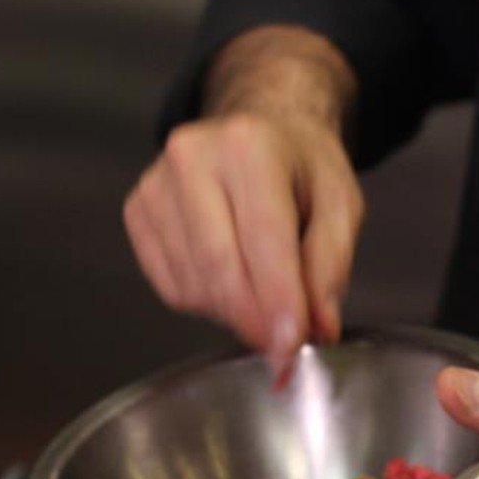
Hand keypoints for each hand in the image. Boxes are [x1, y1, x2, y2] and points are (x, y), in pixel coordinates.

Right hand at [123, 27, 363, 378]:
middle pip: (219, 266)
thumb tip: (316, 327)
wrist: (256, 132)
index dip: (278, 300)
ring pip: (194, 284)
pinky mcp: (138, 212)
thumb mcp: (340, 203)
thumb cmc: (299, 168)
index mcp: (249, 144)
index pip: (263, 237)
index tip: (290, 346)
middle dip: (255, 318)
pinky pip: (172, 287)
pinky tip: (229, 276)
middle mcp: (192, 157)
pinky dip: (207, 300)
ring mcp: (156, 185)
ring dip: (234, 310)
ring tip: (262, 289)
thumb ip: (331, 265)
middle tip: (282, 346)